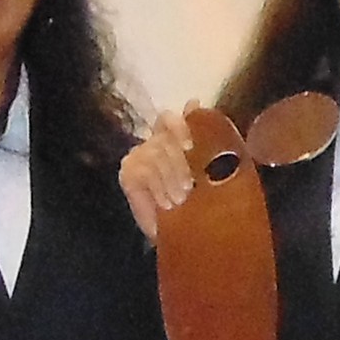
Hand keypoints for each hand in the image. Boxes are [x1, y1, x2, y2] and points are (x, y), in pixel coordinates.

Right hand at [117, 107, 197, 238]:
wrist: (187, 237)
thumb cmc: (203, 203)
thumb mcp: (212, 169)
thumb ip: (207, 136)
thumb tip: (193, 102)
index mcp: (177, 138)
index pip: (170, 118)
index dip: (180, 126)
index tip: (191, 146)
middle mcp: (155, 142)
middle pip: (165, 139)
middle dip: (181, 165)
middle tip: (191, 189)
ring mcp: (139, 156)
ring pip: (156, 154)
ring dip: (171, 180)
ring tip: (181, 200)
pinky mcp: (127, 174)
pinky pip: (144, 171)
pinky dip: (158, 188)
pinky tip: (167, 203)